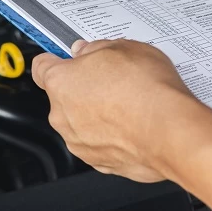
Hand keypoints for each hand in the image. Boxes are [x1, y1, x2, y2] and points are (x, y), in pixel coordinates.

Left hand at [31, 39, 201, 181]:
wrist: (169, 132)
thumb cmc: (146, 90)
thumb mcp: (124, 48)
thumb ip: (97, 48)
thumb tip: (88, 51)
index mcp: (61, 82)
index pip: (42, 67)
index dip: (56, 60)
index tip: (67, 59)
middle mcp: (63, 115)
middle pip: (64, 96)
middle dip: (84, 87)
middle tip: (113, 79)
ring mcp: (79, 142)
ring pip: (82, 122)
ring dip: (98, 113)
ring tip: (130, 103)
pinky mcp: (100, 163)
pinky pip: (100, 143)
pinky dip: (113, 135)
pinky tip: (135, 124)